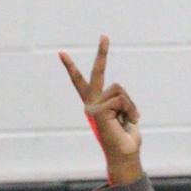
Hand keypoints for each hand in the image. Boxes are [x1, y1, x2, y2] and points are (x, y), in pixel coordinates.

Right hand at [58, 36, 143, 184]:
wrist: (124, 154)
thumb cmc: (125, 138)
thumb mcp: (124, 116)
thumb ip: (119, 102)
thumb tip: (119, 93)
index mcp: (96, 103)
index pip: (83, 82)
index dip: (72, 68)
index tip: (60, 53)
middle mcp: (91, 103)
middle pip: (96, 73)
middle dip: (102, 53)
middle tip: (105, 35)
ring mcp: (93, 106)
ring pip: (119, 89)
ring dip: (129, 104)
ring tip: (128, 119)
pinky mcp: (97, 110)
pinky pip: (121, 98)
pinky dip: (129, 109)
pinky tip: (125, 122)